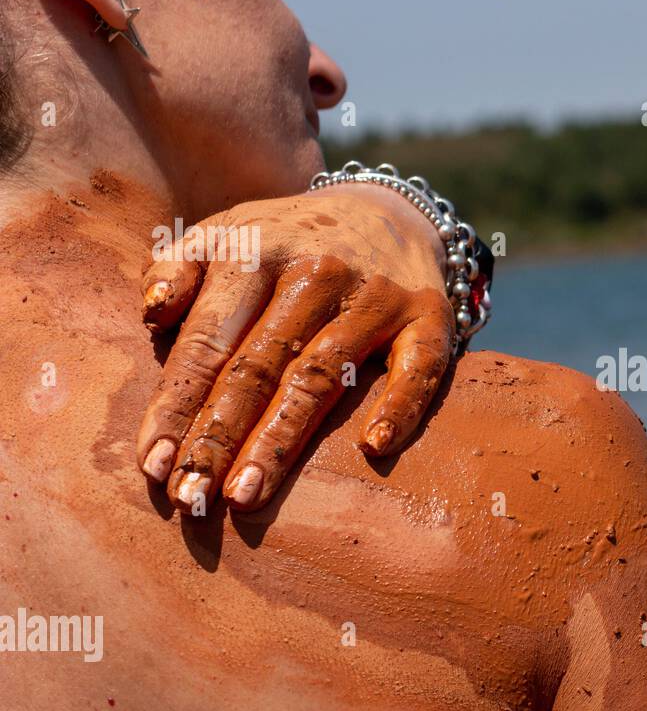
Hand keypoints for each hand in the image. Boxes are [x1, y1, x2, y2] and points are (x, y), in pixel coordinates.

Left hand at [135, 185, 454, 512]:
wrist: (390, 213)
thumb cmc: (291, 242)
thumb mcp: (228, 232)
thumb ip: (178, 267)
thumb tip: (153, 313)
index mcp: (256, 253)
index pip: (208, 339)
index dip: (178, 404)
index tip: (154, 464)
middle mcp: (317, 272)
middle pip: (259, 365)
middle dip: (220, 436)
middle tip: (193, 497)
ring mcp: (376, 296)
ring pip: (323, 374)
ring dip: (282, 438)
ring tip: (247, 494)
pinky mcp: (429, 317)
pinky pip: (419, 368)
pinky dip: (399, 405)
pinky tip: (373, 448)